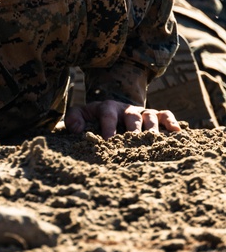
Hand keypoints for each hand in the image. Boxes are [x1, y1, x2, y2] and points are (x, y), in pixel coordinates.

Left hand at [65, 100, 181, 138]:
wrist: (111, 111)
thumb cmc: (94, 117)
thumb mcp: (81, 114)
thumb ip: (74, 119)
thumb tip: (76, 129)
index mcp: (107, 107)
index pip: (108, 115)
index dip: (109, 127)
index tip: (109, 141)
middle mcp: (126, 108)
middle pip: (132, 117)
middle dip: (134, 131)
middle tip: (135, 144)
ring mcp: (142, 111)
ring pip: (150, 117)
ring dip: (153, 129)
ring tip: (155, 143)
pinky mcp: (155, 115)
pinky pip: (165, 115)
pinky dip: (172, 122)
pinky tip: (177, 133)